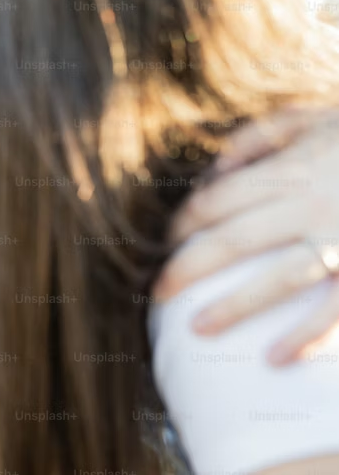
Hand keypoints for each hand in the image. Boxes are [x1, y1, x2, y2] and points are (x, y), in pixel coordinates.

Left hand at [152, 106, 338, 364]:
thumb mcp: (313, 120)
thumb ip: (259, 137)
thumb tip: (214, 170)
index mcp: (292, 170)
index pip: (215, 201)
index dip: (181, 224)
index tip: (164, 244)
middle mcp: (311, 207)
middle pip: (232, 242)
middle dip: (187, 269)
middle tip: (157, 293)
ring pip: (278, 280)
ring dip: (234, 307)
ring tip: (197, 329)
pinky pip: (337, 312)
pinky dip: (307, 338)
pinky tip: (275, 359)